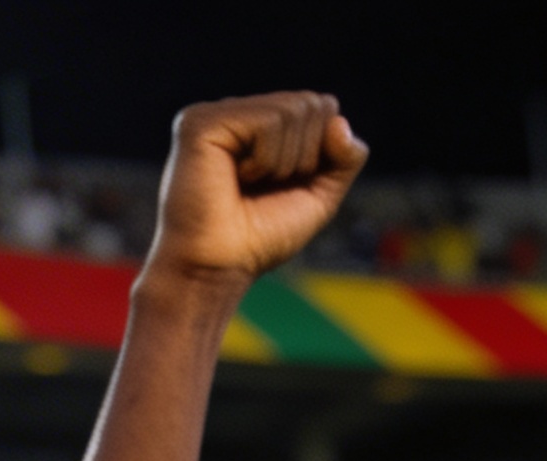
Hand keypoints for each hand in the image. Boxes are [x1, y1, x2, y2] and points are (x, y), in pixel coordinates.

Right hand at [144, 93, 367, 289]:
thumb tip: (339, 122)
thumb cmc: (257, 241)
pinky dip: (264, 159)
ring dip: (282, 162)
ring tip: (247, 185)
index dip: (319, 154)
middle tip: (263, 189)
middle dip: (303, 156)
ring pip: (292, 110)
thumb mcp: (318, 198)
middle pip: (312, 104)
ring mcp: (216, 115)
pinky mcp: (200, 122)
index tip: (281, 188)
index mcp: (260, 127)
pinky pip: (268, 121)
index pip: (322, 108)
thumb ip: (346, 158)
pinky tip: (235, 178)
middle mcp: (238, 114)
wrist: (214, 271)